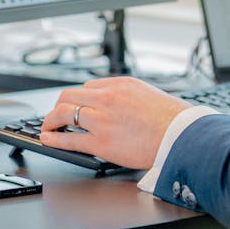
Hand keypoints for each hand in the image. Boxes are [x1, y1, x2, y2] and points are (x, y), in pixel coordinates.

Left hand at [40, 77, 191, 169]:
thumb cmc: (174, 120)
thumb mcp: (151, 95)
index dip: (80, 98)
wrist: (182, 136)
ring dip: (51, 120)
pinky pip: (70, 139)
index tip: (76, 105)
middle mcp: (107, 99)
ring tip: (48, 127)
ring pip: (63, 113)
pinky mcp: (101, 143)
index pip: (89, 87)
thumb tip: (122, 105)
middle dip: (58, 105)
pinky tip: (48, 139)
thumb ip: (131, 97)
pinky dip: (54, 139)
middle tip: (55, 115)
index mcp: (121, 85)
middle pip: (69, 95)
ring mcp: (102, 120)